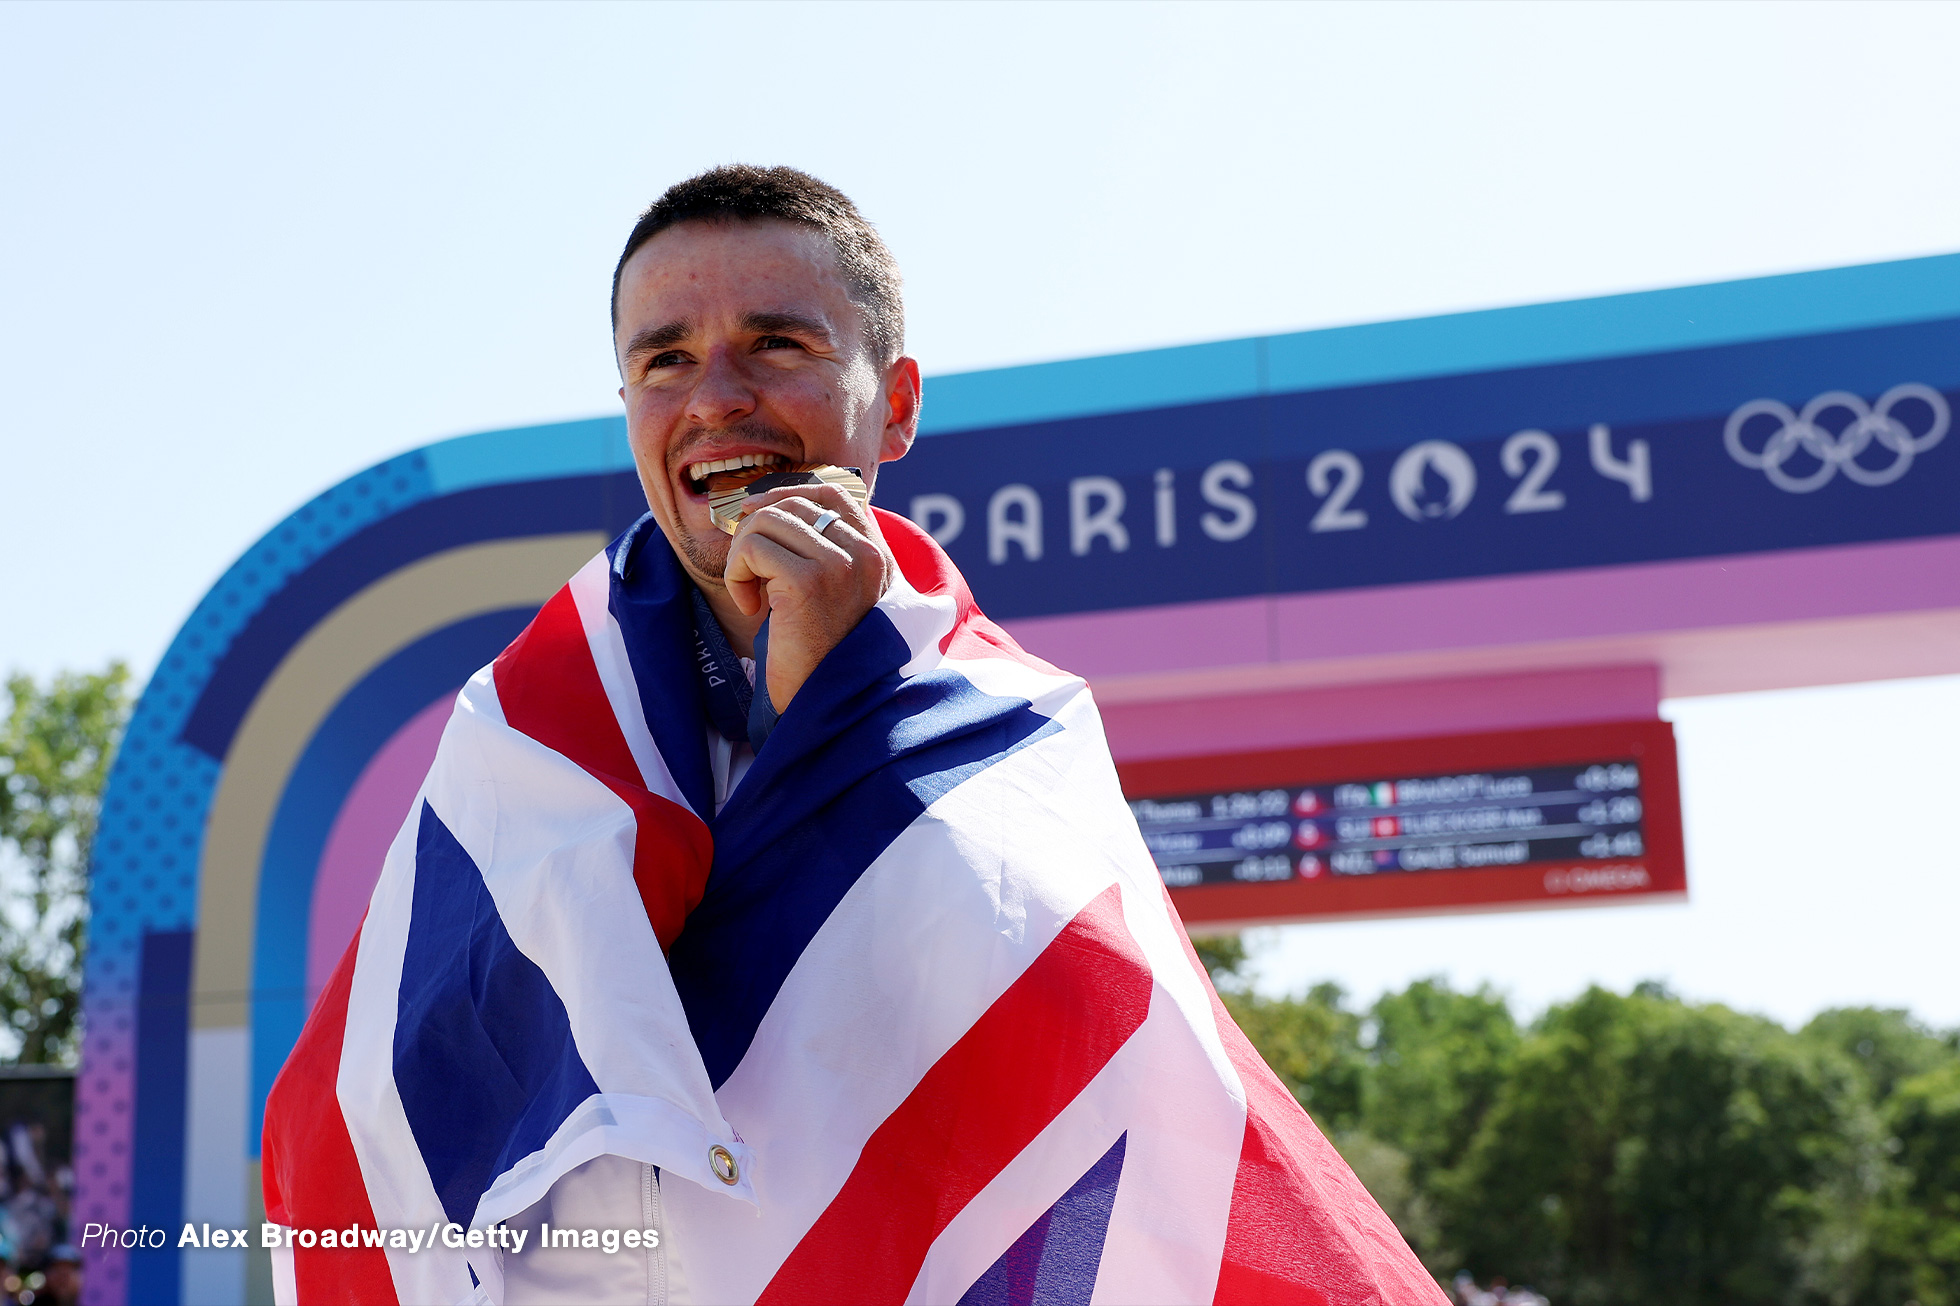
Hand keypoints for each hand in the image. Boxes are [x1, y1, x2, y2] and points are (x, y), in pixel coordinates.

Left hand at [723, 482, 890, 711]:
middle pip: (793, 502)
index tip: (759, 518)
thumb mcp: (835, 597)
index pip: (835, 491)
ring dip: (744, 555)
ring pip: (768, 520)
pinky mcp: (809, 582)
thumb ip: (824, 552)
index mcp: (878, 556)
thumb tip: (764, 505)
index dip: (789, 493)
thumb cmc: (822, 657)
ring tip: (752, 593)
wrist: (829, 706)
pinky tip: (751, 606)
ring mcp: (842, 565)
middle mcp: (868, 555)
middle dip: (758, 531)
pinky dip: (737, 575)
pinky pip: (752, 548)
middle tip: (751, 574)